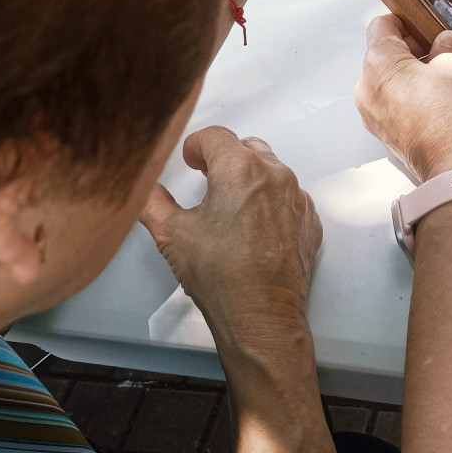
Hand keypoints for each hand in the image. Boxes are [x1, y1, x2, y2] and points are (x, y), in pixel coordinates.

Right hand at [141, 128, 321, 375]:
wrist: (261, 316)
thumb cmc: (218, 274)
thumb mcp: (171, 234)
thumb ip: (152, 201)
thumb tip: (142, 186)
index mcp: (240, 170)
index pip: (216, 136)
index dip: (196, 144)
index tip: (189, 159)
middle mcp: (275, 175)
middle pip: (247, 148)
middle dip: (225, 158)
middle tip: (206, 178)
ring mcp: (297, 198)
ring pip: (271, 171)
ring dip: (249, 178)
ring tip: (229, 205)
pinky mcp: (309, 221)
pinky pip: (289, 197)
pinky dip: (271, 201)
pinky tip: (253, 226)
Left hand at [355, 16, 451, 183]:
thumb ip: (446, 49)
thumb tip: (444, 43)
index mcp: (380, 64)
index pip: (381, 26)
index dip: (404, 21)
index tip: (424, 26)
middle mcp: (367, 87)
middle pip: (382, 54)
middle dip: (410, 49)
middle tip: (440, 53)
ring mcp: (371, 113)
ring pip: (385, 80)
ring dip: (408, 74)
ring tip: (439, 79)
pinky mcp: (382, 132)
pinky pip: (389, 102)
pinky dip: (406, 95)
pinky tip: (432, 100)